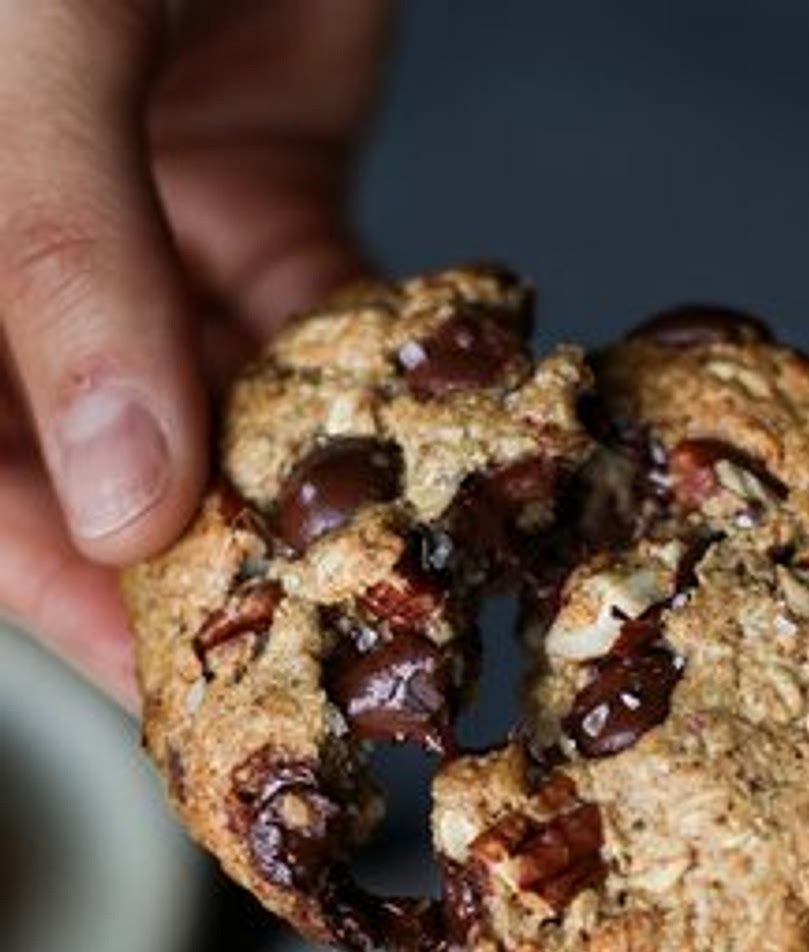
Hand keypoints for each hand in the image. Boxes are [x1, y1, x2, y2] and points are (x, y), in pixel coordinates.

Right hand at [0, 1, 387, 706]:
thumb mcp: (21, 43)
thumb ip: (59, 262)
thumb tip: (126, 494)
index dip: (51, 586)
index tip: (151, 680)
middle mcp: (22, 252)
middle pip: (91, 453)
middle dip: (193, 554)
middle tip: (291, 651)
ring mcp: (141, 224)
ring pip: (214, 395)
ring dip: (296, 470)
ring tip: (371, 562)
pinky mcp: (259, 188)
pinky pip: (315, 314)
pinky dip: (369, 371)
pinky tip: (419, 426)